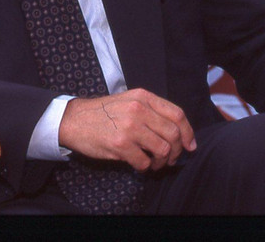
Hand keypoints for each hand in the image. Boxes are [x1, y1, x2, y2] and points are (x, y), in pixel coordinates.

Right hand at [58, 88, 196, 171]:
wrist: (74, 120)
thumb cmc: (103, 113)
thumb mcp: (129, 101)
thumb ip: (151, 110)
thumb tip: (177, 131)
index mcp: (143, 97)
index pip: (177, 114)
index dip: (188, 132)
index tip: (190, 145)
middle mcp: (139, 110)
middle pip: (173, 134)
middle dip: (177, 151)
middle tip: (170, 159)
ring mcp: (130, 127)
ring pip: (163, 150)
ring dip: (161, 162)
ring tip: (154, 163)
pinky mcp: (120, 144)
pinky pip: (144, 162)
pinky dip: (145, 167)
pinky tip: (139, 164)